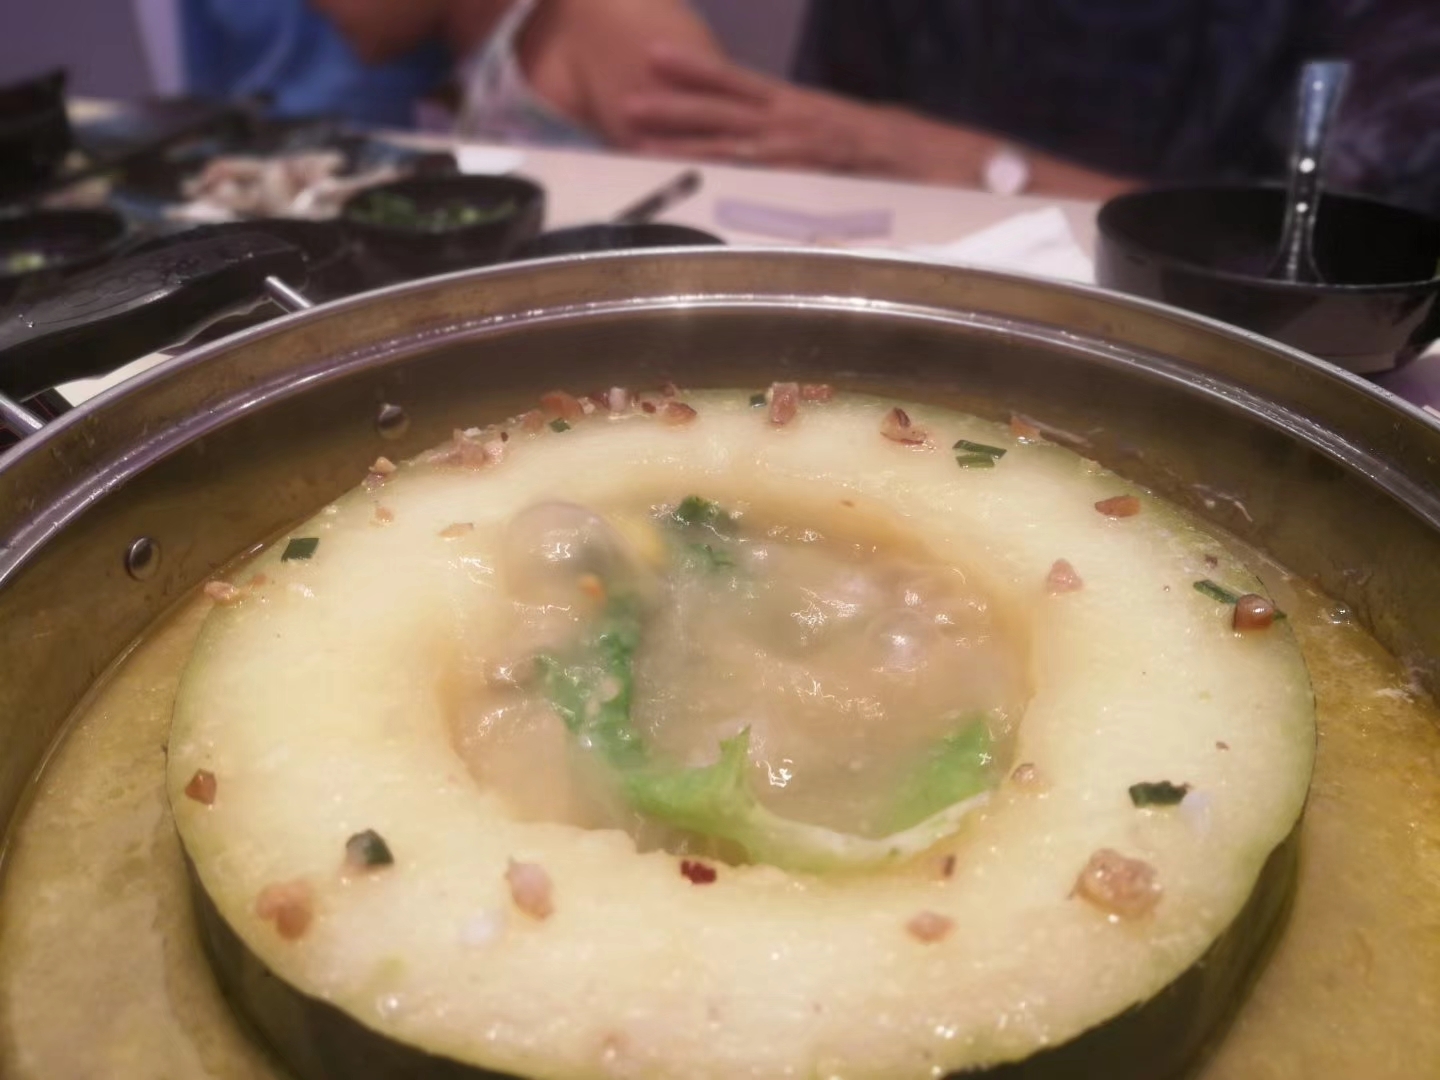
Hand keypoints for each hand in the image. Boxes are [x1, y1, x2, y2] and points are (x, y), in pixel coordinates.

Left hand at [620, 46, 926, 174]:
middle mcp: (785, 119)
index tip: (654, 56)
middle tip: (625, 96)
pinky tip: (687, 175)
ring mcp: (790, 147)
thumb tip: (754, 141)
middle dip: (670, 101)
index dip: (694, 67)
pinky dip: (719, 173)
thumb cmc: (874, 151)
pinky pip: (752, 174)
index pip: (734, 80)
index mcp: (791, 104)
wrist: (923, 159)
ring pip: (725, 138)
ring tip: (636, 135)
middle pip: (718, 105)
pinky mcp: (799, 174)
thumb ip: (790, 132)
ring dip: (679, 137)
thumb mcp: (827, 131)